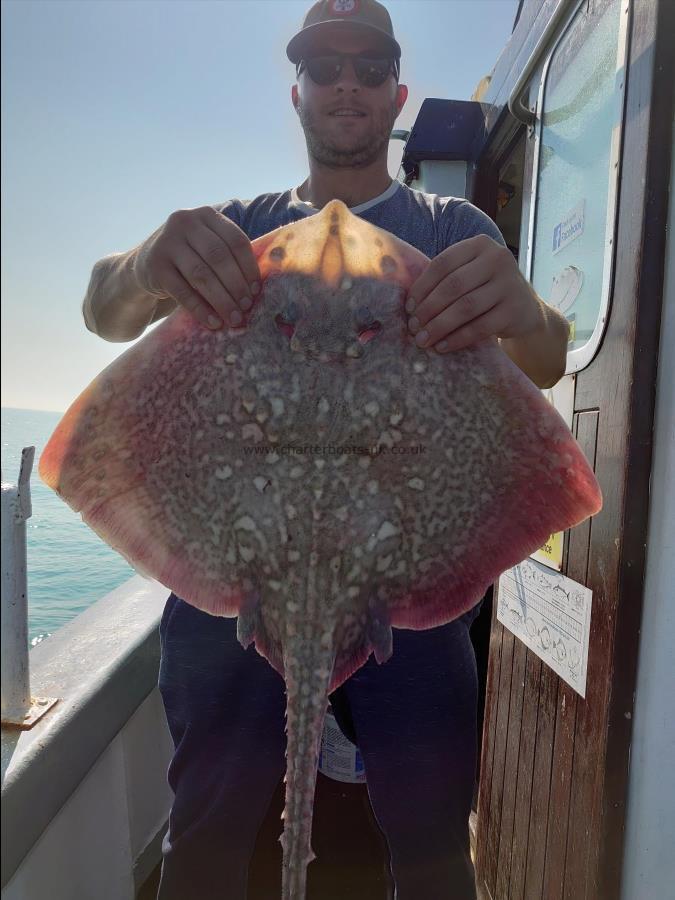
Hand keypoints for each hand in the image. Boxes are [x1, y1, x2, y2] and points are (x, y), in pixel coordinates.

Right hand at [132, 206, 260, 330]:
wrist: (146, 263)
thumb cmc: (189, 257)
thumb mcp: (207, 246)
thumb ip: (229, 257)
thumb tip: (257, 289)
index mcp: (206, 215)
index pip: (235, 240)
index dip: (249, 267)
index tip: (256, 290)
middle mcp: (184, 223)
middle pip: (219, 257)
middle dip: (236, 285)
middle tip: (247, 307)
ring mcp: (167, 243)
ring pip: (201, 275)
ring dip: (221, 300)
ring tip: (234, 318)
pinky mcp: (155, 267)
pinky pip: (182, 292)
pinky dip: (200, 309)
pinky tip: (213, 322)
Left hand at [404, 234, 543, 352]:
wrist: (525, 310)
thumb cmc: (487, 291)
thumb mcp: (470, 275)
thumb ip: (446, 279)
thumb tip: (409, 303)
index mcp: (480, 245)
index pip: (443, 263)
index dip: (422, 286)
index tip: (409, 307)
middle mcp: (497, 259)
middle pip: (453, 285)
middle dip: (429, 309)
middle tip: (413, 327)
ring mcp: (509, 284)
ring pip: (465, 307)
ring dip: (440, 326)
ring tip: (423, 339)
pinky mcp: (514, 310)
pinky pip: (480, 327)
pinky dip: (457, 338)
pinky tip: (442, 346)